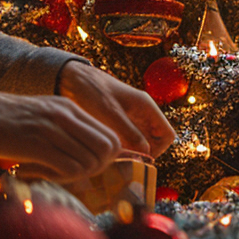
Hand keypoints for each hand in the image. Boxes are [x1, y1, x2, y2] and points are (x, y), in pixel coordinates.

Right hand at [0, 89, 121, 179]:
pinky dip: (63, 178)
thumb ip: (66, 129)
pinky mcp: (37, 145)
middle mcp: (66, 116)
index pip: (110, 136)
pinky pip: (69, 168)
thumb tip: (90, 154)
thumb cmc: (7, 121)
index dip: (106, 157)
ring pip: (89, 160)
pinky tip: (45, 174)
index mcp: (70, 108)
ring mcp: (52, 129)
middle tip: (76, 173)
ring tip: (55, 173)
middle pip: (106, 149)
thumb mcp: (44, 116)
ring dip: (78, 174)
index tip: (89, 165)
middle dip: (98, 167)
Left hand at [58, 61, 175, 157]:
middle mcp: (142, 113)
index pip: (167, 135)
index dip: (158, 149)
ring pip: (141, 141)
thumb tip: (146, 152)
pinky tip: (106, 152)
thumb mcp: (110, 113)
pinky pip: (128, 139)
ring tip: (114, 158)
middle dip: (144, 153)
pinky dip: (122, 148)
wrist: (71, 77)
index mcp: (146, 107)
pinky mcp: (118, 122)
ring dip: (132, 151)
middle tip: (124, 161)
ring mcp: (131, 118)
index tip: (139, 158)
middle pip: (155, 140)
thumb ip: (129, 132)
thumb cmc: (91, 90)